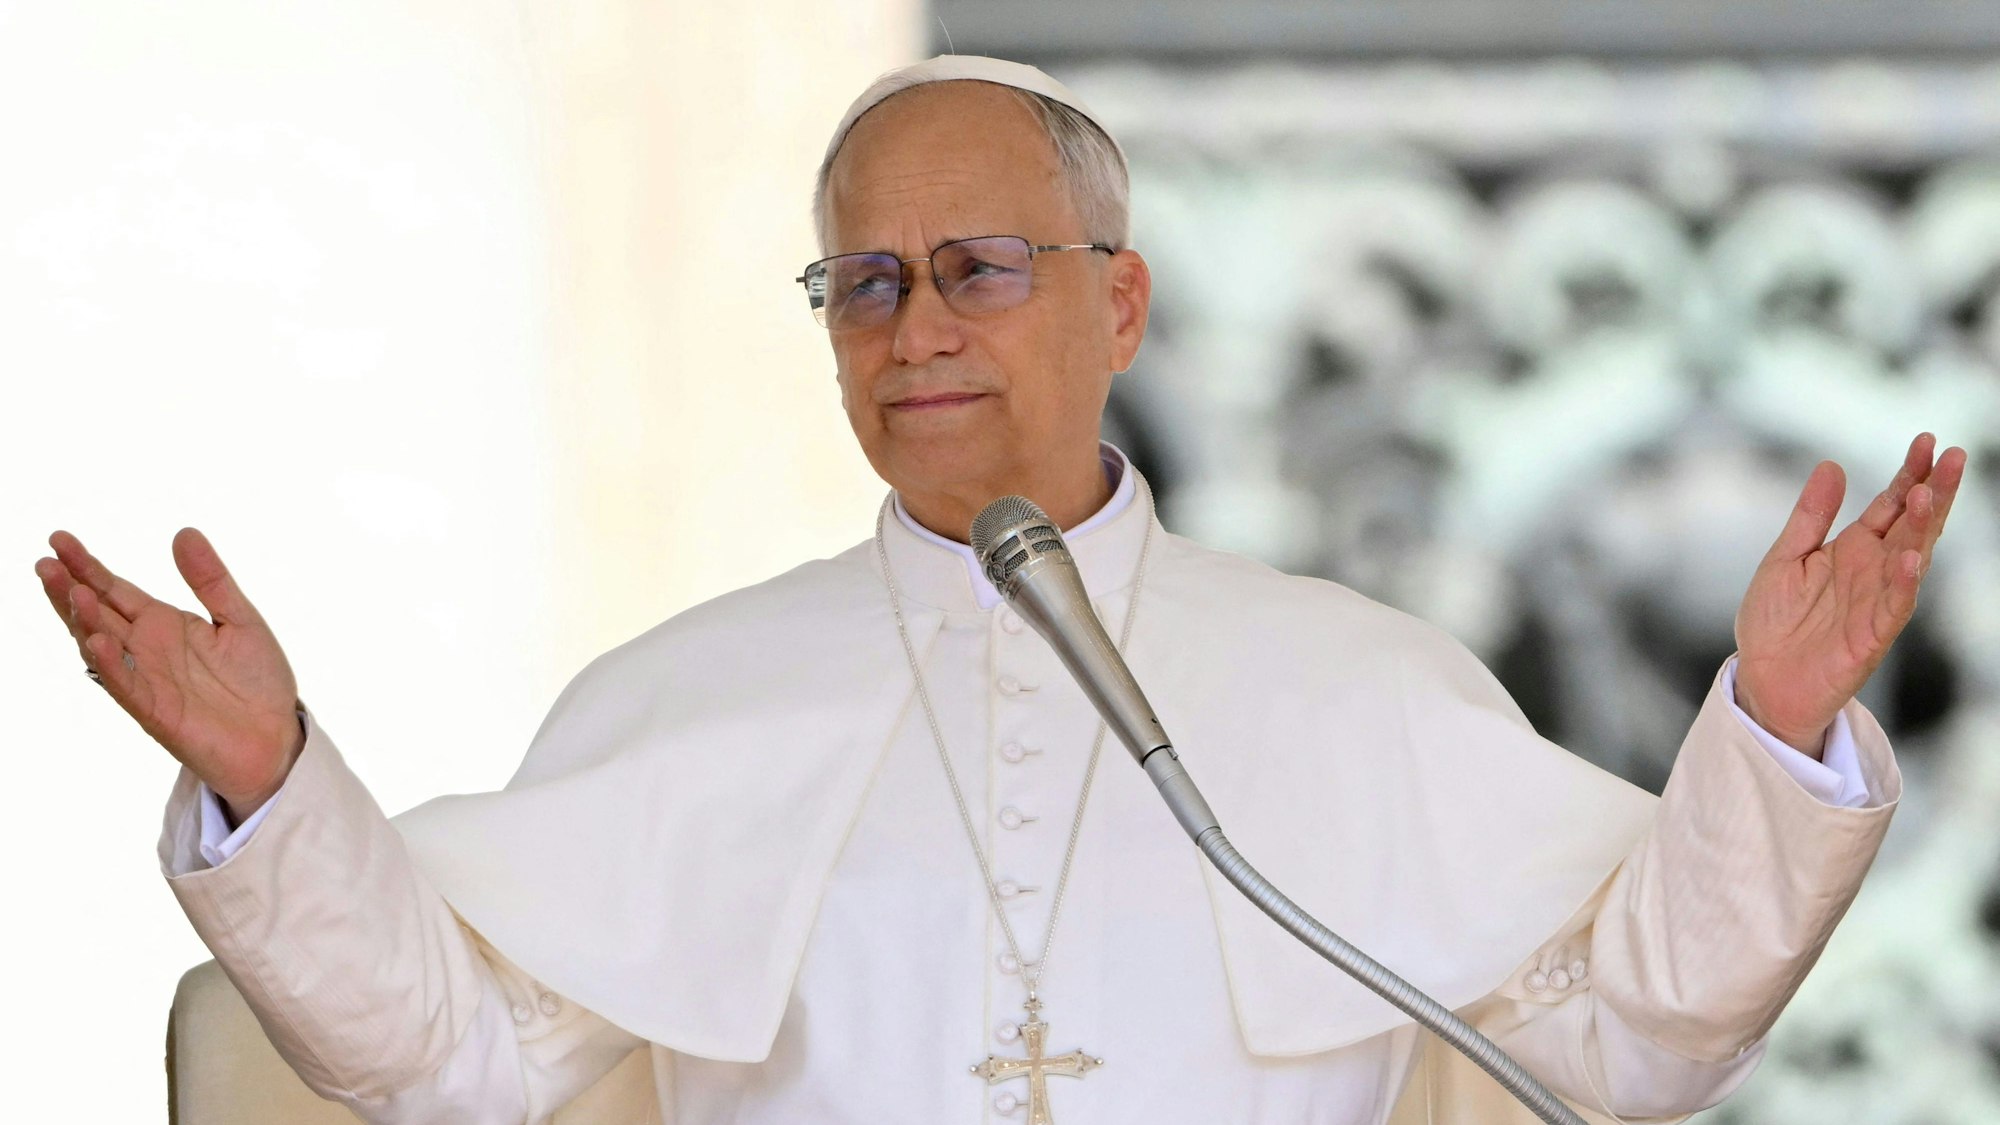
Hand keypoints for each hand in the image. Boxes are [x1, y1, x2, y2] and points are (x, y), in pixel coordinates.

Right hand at [35, 528, 303, 819]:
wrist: (277, 737)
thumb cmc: (258, 681)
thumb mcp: (240, 619)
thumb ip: (211, 580)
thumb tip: (184, 532)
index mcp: (163, 623)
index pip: (114, 589)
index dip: (87, 566)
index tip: (58, 538)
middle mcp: (146, 649)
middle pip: (96, 614)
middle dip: (69, 589)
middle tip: (44, 562)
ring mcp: (146, 679)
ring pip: (101, 647)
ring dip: (84, 621)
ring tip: (72, 592)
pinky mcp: (156, 712)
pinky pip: (126, 685)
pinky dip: (110, 664)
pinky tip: (96, 641)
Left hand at [1734, 434, 1965, 756]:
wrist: (1763, 678)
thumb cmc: (1774, 621)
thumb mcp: (1785, 557)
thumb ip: (1810, 516)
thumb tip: (1831, 464)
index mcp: (1854, 548)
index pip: (1890, 504)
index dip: (1909, 474)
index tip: (1926, 441)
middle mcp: (1873, 571)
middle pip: (1911, 525)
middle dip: (1932, 492)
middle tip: (1951, 456)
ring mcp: (1877, 602)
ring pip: (1911, 559)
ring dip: (1921, 530)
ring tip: (1927, 495)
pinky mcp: (1872, 637)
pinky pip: (1894, 608)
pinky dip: (1903, 584)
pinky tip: (1910, 559)